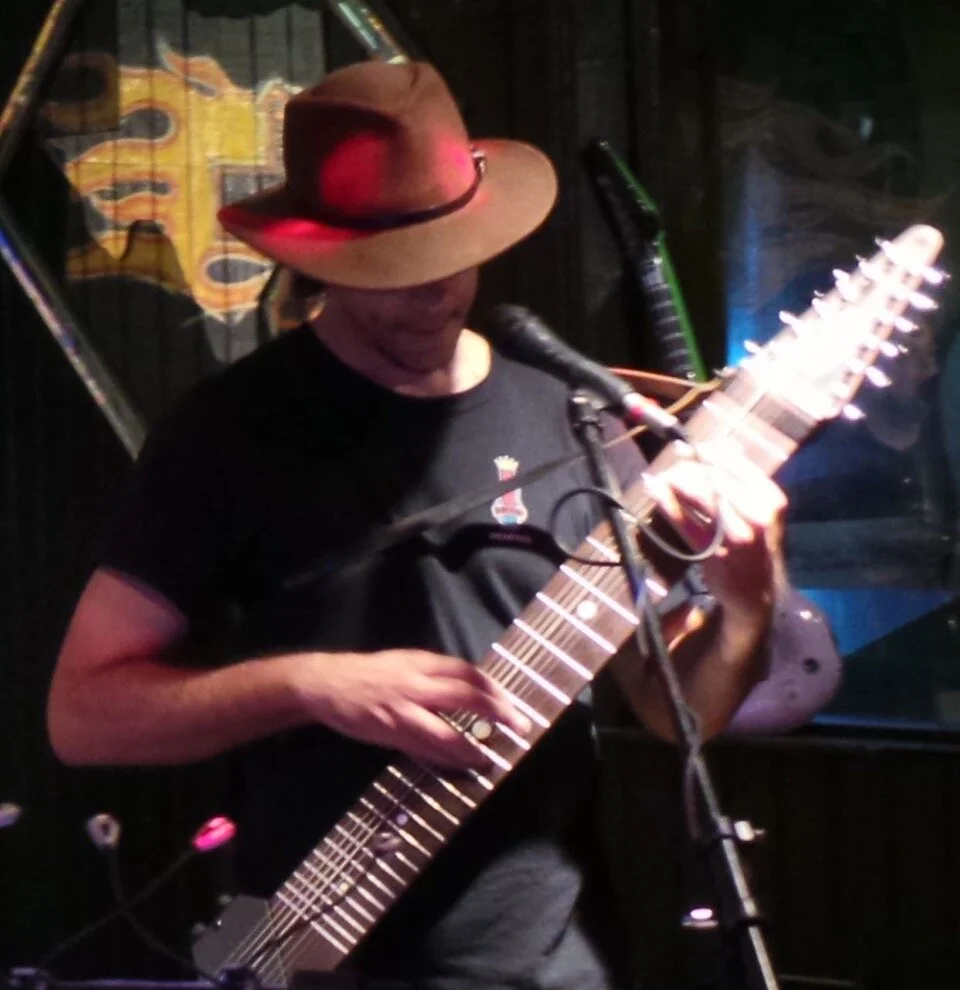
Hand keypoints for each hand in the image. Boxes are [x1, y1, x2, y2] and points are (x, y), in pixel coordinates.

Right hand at [290, 649, 531, 769]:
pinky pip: (425, 750)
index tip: (512, 700)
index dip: (492, 686)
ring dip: (472, 748)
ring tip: (489, 758)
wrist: (328, 684)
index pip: (466, 672)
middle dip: (496, 711)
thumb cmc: (370, 673)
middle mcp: (416, 684)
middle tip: (519, 726)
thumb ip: (433, 674)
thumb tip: (468, 689)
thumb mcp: (404, 662)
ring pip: (446, 732)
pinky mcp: (391, 732)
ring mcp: (403, 710)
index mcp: (421, 662)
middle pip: (465, 696)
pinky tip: (461, 765)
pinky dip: (446, 760)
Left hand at [643, 442, 787, 630]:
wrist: (759, 593)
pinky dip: (665, 501)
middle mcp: (756, 515)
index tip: (689, 449)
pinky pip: (682, 519)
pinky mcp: (710, 551)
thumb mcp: (764, 512)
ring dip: (674, 481)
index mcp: (771, 499)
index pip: (734, 463)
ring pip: (697, 494)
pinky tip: (654, 489)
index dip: (707, 452)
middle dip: (688, 468)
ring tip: (662, 478)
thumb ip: (747, 481)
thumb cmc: (759, 546)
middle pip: (714, 476)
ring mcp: (733, 535)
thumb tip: (729, 445)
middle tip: (673, 466)